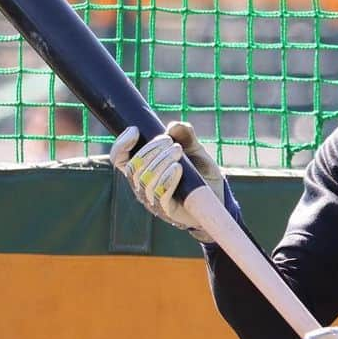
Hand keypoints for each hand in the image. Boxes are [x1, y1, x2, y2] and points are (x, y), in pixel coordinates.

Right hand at [109, 121, 224, 241]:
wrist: (218, 195)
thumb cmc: (200, 172)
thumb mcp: (194, 149)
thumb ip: (185, 135)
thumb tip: (173, 126)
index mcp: (142, 169)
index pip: (119, 159)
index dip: (121, 145)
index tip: (135, 130)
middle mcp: (142, 186)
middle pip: (133, 168)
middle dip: (150, 150)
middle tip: (170, 141)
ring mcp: (153, 201)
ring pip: (145, 181)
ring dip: (160, 162)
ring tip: (178, 150)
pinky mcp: (168, 212)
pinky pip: (160, 196)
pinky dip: (167, 179)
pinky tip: (177, 167)